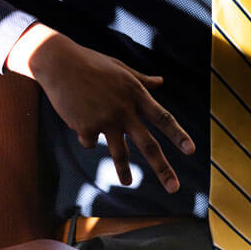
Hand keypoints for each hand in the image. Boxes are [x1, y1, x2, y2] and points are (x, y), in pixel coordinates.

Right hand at [6, 23, 194, 191]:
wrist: (59, 63)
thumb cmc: (90, 62)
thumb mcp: (119, 68)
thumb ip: (141, 79)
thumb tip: (160, 82)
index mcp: (135, 93)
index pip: (163, 118)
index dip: (178, 135)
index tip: (191, 151)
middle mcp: (124, 109)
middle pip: (148, 144)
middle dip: (162, 168)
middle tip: (174, 188)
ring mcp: (105, 120)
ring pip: (120, 153)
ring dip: (124, 171)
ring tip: (128, 183)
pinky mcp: (85, 127)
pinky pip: (91, 141)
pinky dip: (88, 136)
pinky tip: (78, 120)